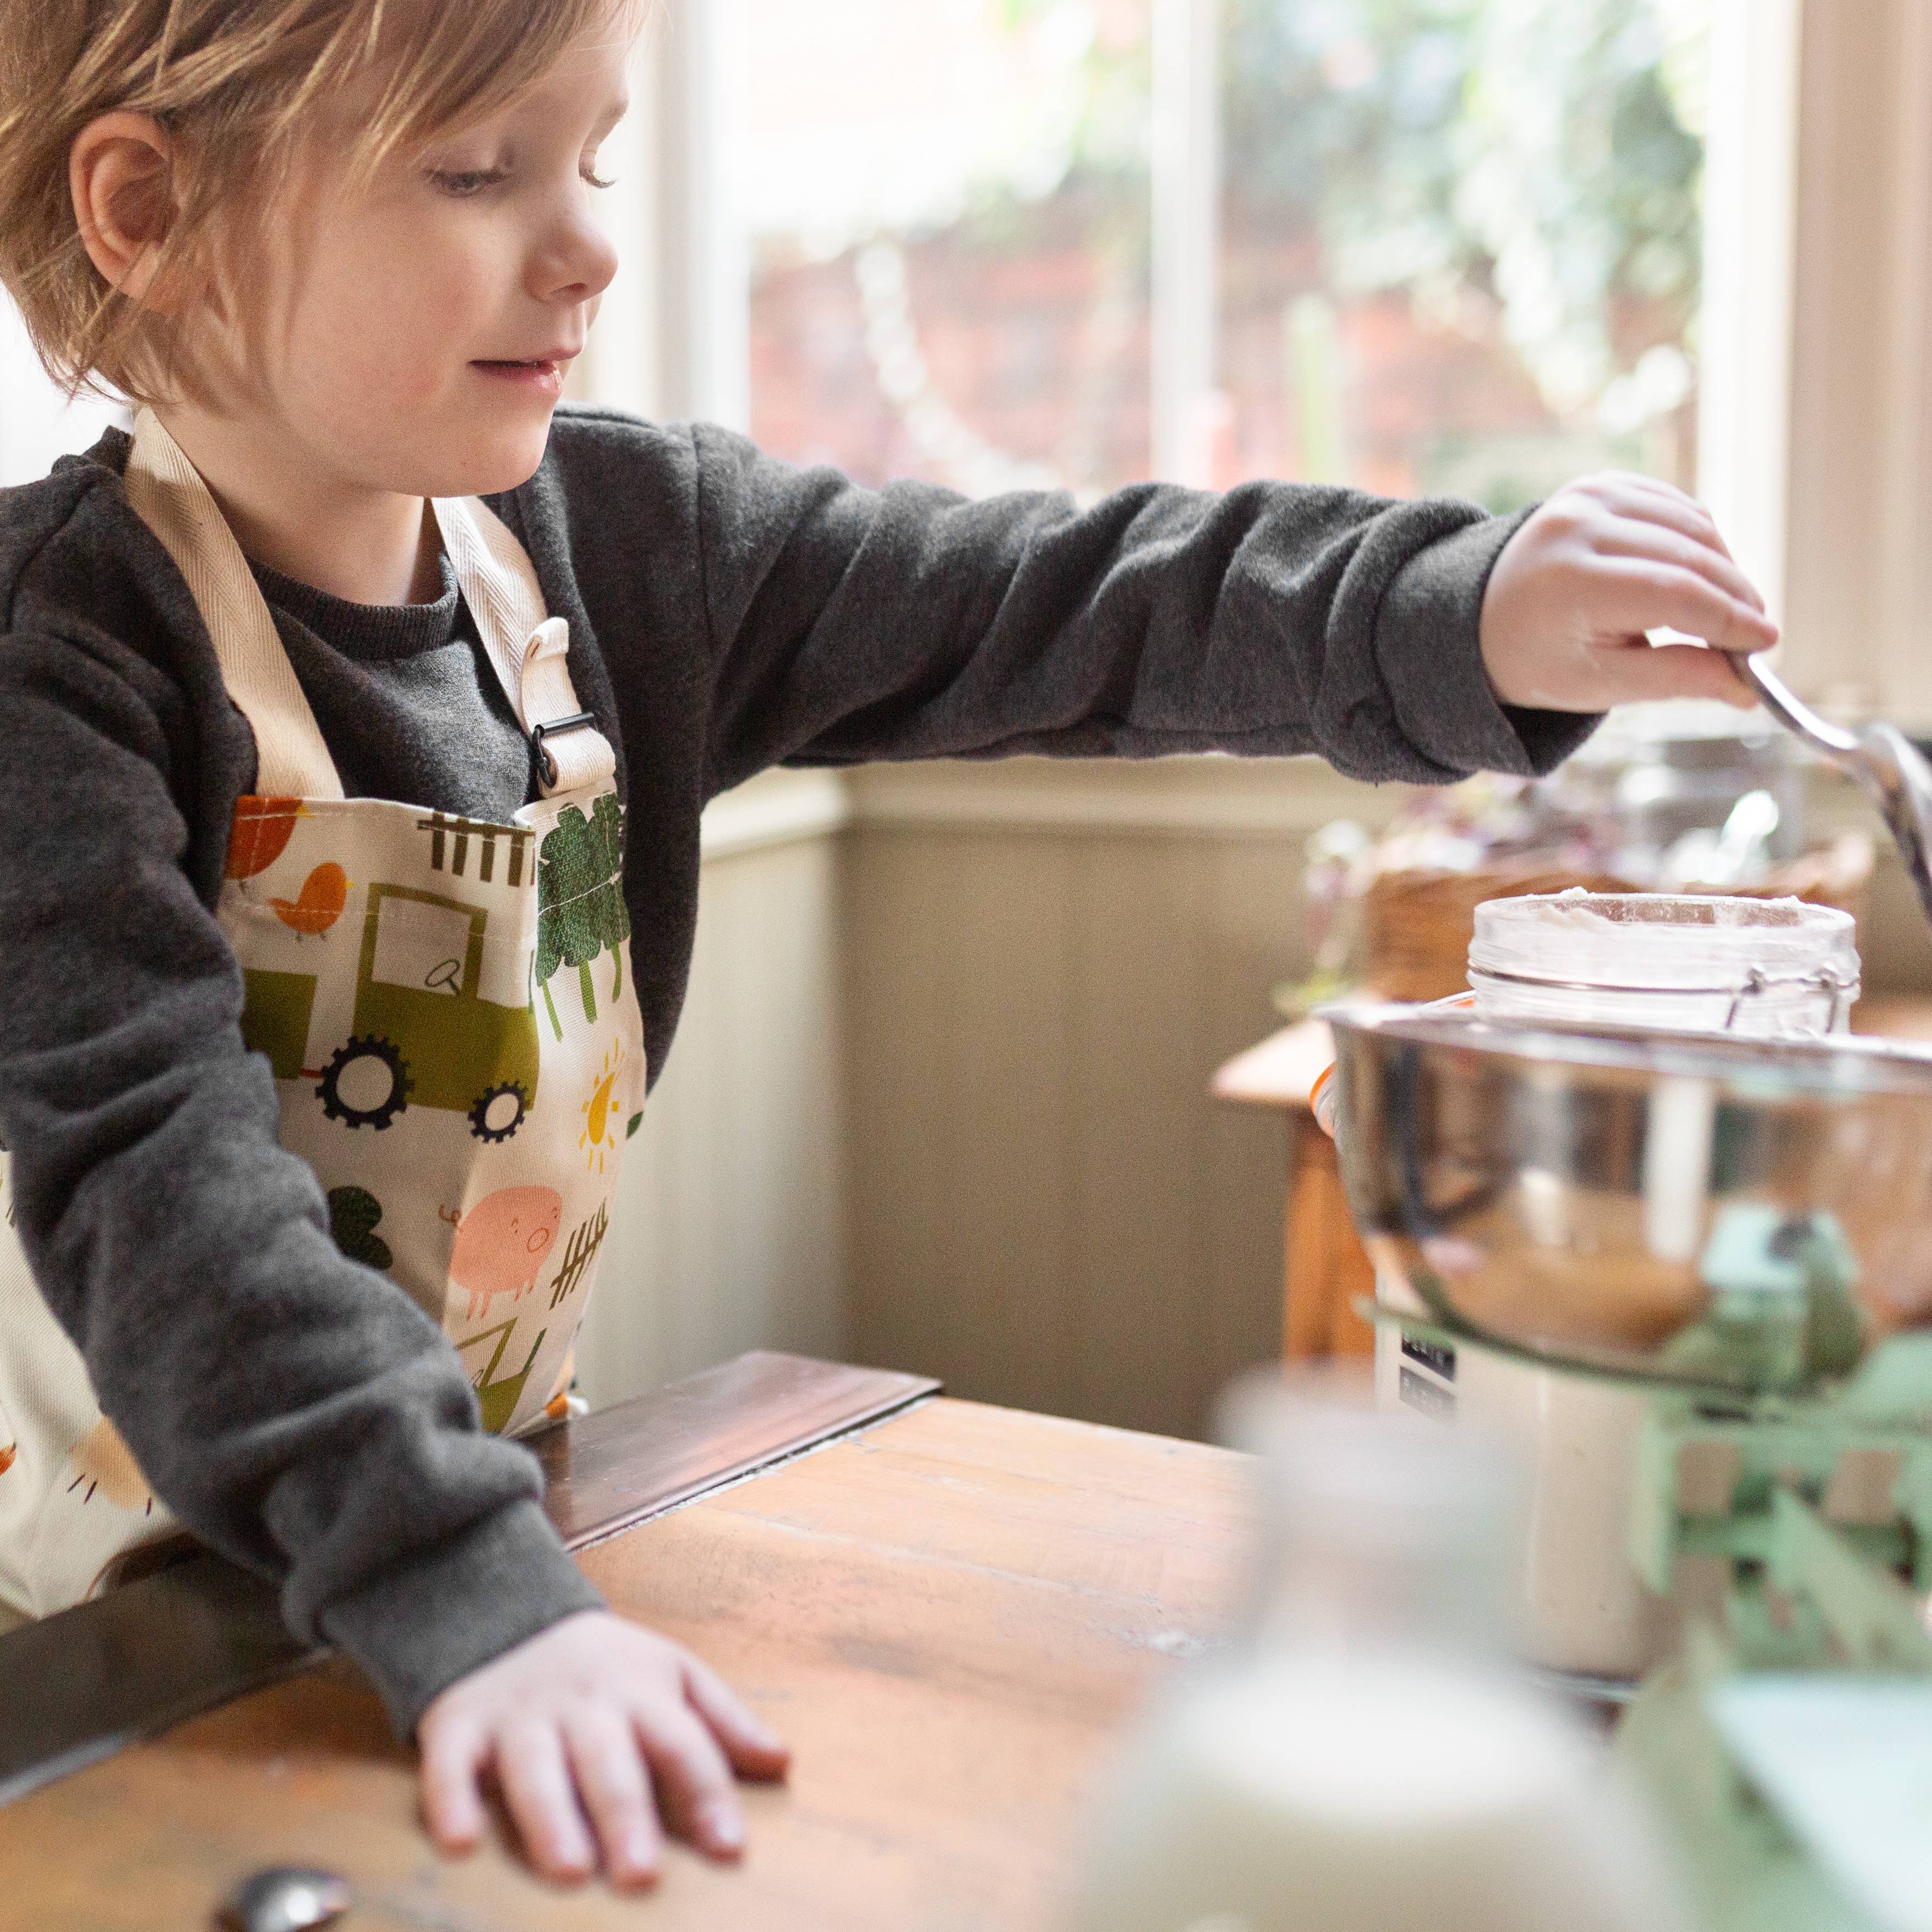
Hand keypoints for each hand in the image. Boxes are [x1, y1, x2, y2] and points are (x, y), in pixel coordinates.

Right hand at [418, 1610, 789, 1889]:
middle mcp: (580, 1704)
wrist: (505, 1607)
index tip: (730, 1848)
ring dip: (550, 1819)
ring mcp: (517, 1715)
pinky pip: (449, 1765)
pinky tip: (460, 1843)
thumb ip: (725, 1721)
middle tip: (641, 1875)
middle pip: (607, 1761)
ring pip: (534, 1768)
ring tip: (569, 1871)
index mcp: (640, 1691)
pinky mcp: (458, 1725)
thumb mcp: (672, 1674)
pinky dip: (450, 1801)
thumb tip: (784, 1763)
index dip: (706, 1793)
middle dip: (625, 1816)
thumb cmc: (604, 1662)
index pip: (681, 1742)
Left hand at [1480, 472, 1776, 712]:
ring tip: (1730, 612)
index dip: (1728, 619)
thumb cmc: (1540, 657)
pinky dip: (1702, 540)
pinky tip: (1704, 575)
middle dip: (1735, 597)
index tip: (1766, 644)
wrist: (1484, 613)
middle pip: (1688, 557)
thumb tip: (1747, 689)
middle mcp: (1577, 525)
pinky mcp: (1602, 484)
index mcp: (1569, 581)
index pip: (1672, 594)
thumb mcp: (1598, 683)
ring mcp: (1589, 496)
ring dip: (1725, 568)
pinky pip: (1676, 507)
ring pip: (1692, 526)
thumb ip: (1673, 679)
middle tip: (1758, 636)